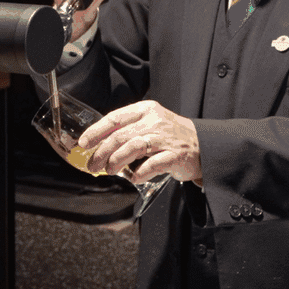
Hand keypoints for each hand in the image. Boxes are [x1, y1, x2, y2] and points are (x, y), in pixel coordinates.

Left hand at [78, 100, 201, 183]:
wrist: (204, 144)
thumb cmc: (171, 135)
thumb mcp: (149, 123)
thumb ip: (127, 130)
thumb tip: (98, 144)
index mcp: (145, 110)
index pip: (114, 118)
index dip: (96, 131)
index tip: (83, 143)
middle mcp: (154, 121)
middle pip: (120, 135)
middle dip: (102, 151)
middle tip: (92, 164)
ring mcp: (165, 138)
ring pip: (133, 147)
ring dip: (116, 161)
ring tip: (109, 170)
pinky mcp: (175, 155)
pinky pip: (152, 164)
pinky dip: (139, 172)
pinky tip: (133, 178)